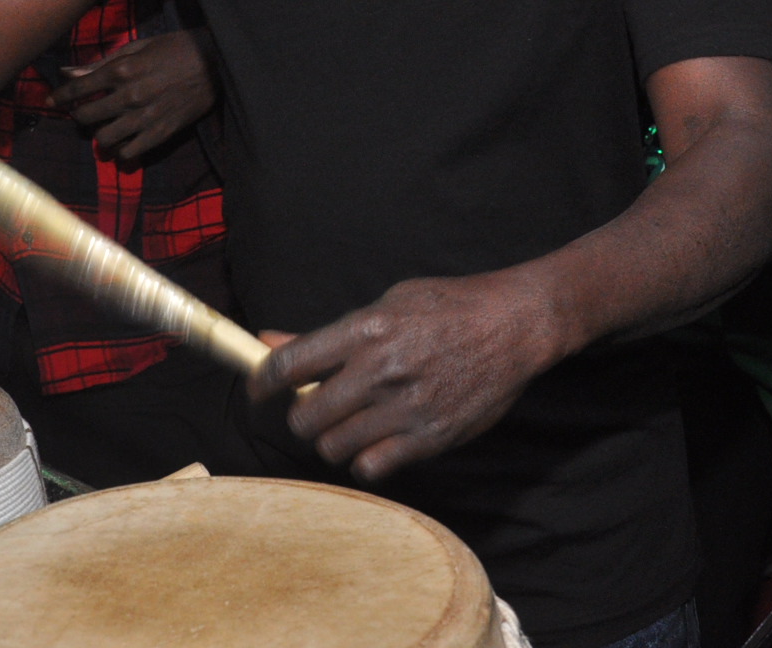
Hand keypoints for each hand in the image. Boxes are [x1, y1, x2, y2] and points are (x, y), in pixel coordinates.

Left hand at [48, 29, 217, 160]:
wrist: (215, 61)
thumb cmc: (174, 48)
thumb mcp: (137, 48)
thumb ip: (102, 63)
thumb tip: (68, 71)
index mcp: (122, 70)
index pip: (78, 88)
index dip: (60, 96)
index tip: (51, 101)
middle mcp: (129, 96)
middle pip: (86, 116)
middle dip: (79, 115)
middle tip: (83, 113)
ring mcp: (146, 116)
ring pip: (104, 138)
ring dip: (99, 134)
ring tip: (105, 128)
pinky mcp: (162, 132)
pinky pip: (130, 152)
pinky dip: (122, 150)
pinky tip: (124, 142)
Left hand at [247, 267, 566, 481]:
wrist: (515, 325)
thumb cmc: (450, 307)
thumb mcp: (388, 303)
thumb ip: (327, 333)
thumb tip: (268, 341)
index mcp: (366, 329)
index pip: (289, 365)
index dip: (261, 383)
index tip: (256, 391)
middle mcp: (381, 370)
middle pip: (306, 416)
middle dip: (300, 416)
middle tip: (312, 409)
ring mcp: (406, 407)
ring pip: (334, 446)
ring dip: (332, 439)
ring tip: (347, 424)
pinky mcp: (430, 437)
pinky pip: (372, 467)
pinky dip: (365, 459)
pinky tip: (376, 441)